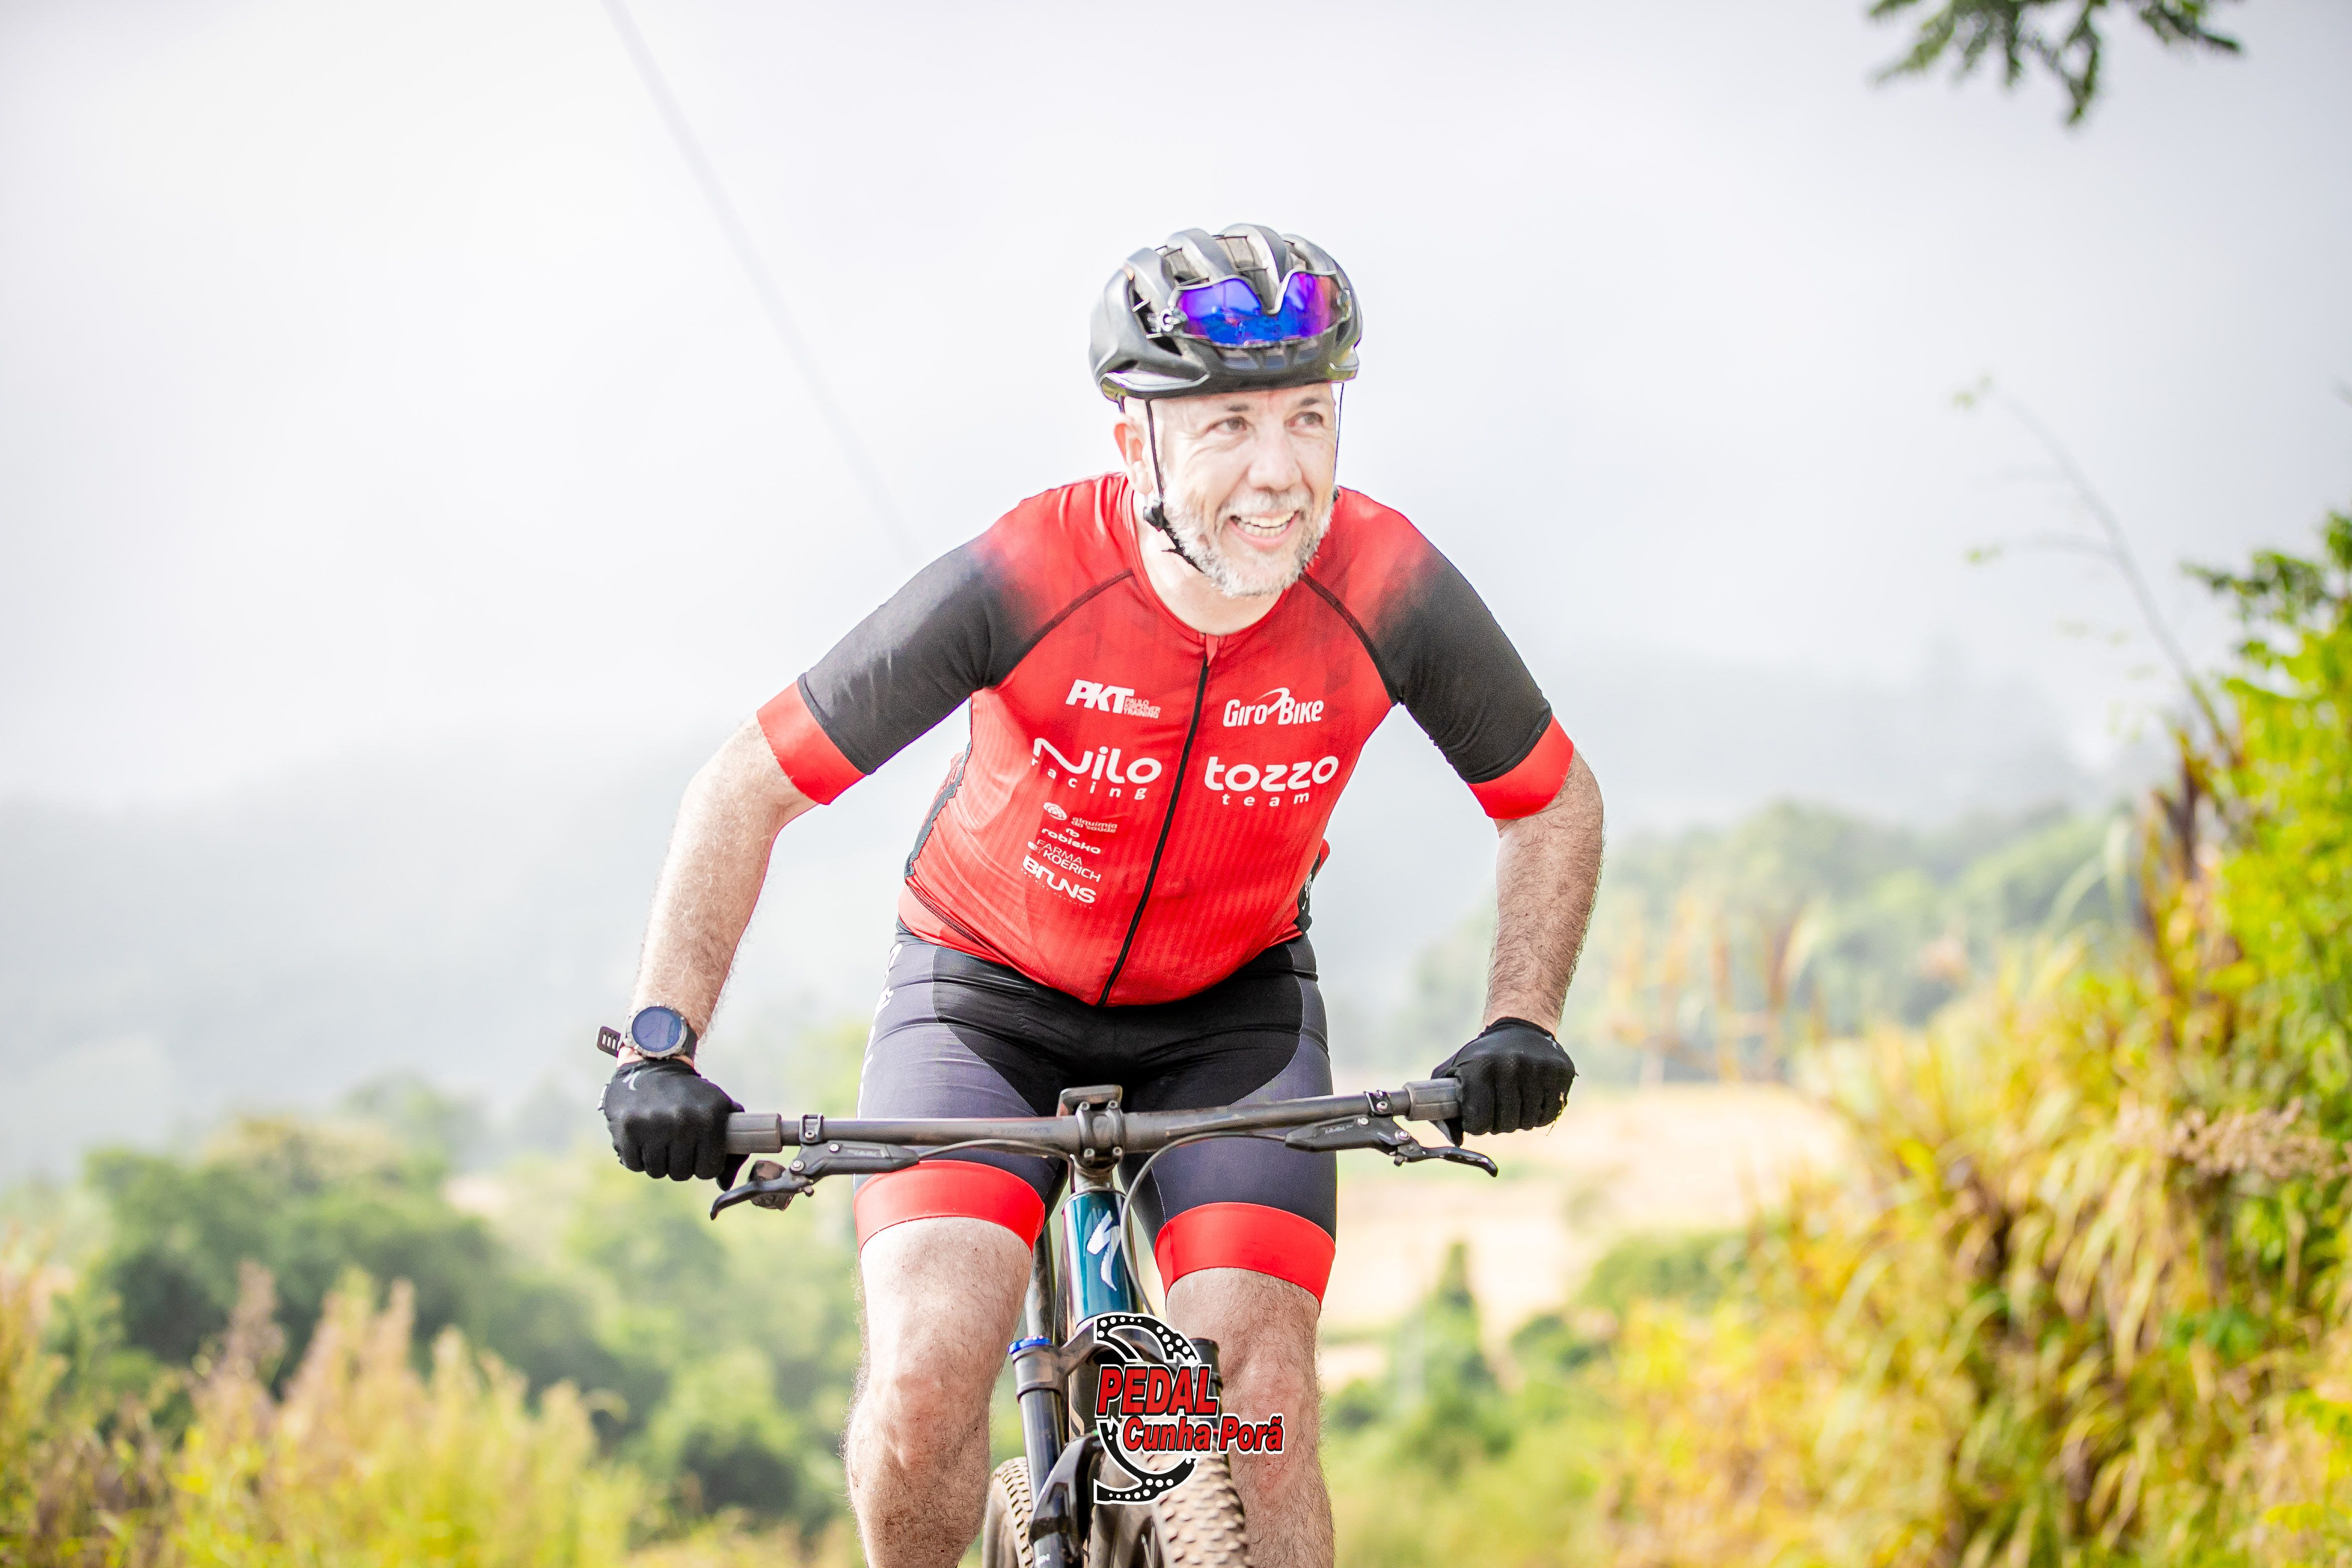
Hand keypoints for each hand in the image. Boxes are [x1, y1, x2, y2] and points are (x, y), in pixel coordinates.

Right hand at [602, 1059, 745, 1184]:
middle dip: (681, 1164)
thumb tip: (725, 1184)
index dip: (704, 1165)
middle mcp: (682, 1122)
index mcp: (709, 1118)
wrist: (654, 1066)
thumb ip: (734, 1148)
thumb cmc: (693, 1096)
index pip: (708, 1170)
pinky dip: (638, 1157)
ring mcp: (653, 1125)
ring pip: (657, 1172)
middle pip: (682, 1174)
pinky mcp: (628, 1128)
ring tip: (661, 1139)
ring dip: (659, 1161)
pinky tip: (644, 1138)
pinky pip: (634, 1165)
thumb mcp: (721, 1110)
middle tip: (678, 1144)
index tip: (699, 1153)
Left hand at [1429, 1018, 1576, 1142]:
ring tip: (1514, 1104)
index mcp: (1481, 1067)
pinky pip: (1549, 1114)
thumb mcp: (1454, 1071)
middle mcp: (1510, 1066)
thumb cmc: (1482, 1056)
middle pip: (1504, 1125)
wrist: (1521, 1026)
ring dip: (1519, 1121)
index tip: (1478, 1117)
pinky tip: (1532, 1101)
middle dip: (1498, 1124)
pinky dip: (1539, 1115)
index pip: (1478, 1121)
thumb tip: (1456, 1140)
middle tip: (1497, 1110)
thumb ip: (1443, 1107)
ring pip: (1528, 1122)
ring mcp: (1538, 1069)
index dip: (1476, 1125)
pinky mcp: (1560, 1072)